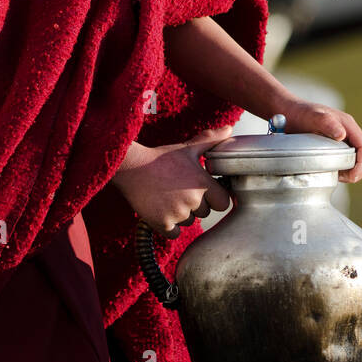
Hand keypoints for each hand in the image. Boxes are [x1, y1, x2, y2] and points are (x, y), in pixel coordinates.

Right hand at [111, 127, 233, 238]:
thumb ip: (211, 140)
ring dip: (182, 215)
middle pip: (205, 213)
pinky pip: (175, 233)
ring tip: (169, 196)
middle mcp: (192, 200)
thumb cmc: (161, 158)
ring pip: (189, 222)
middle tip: (181, 190)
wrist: (132, 167)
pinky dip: (169, 226)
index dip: (215, 197)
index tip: (205, 191)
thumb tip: (229, 129)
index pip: (223, 203)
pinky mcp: (161, 223)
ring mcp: (177, 213)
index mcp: (202, 183)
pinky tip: (161, 209)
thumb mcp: (188, 148)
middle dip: (197, 205)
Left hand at [278, 98, 361, 182]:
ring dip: (354, 170)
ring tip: (338, 175)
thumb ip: (326, 122)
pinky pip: (350, 159)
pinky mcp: (339, 145)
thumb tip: (342, 135)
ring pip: (361, 158)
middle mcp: (349, 131)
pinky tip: (333, 170)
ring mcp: (345, 138)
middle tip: (344, 178)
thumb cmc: (299, 113)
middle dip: (360, 169)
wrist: (289, 111)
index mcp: (347, 124)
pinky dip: (347, 168)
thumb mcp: (311, 116)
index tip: (352, 176)